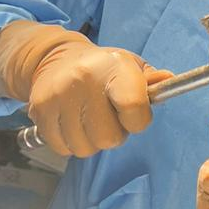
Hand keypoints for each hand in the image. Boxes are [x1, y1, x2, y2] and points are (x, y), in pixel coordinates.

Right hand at [0, 20, 170, 156]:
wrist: (53, 59)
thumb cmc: (100, 69)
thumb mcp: (129, 66)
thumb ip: (150, 80)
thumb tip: (167, 81)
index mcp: (112, 67)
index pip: (135, 107)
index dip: (138, 120)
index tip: (133, 114)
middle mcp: (84, 80)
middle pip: (110, 138)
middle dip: (113, 134)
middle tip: (106, 116)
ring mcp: (59, 96)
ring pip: (86, 148)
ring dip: (91, 140)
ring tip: (87, 118)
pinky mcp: (40, 111)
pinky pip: (64, 149)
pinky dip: (70, 142)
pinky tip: (71, 122)